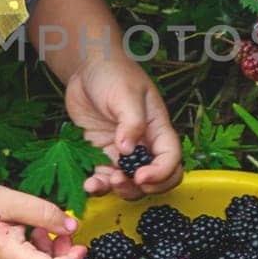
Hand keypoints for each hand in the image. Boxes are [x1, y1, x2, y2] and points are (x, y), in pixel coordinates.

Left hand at [65, 55, 182, 199]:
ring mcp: (122, 152)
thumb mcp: (126, 94)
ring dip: (120, 190)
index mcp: (158, 129)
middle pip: (155, 178)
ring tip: (104, 183)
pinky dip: (98, 186)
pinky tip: (89, 184)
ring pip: (129, 183)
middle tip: (123, 182)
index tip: (141, 176)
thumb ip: (131, 122)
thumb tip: (127, 150)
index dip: (161, 173)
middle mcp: (143, 145)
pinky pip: (103, 177)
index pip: (171, 159)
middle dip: (142, 188)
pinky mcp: (101, 154)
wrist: (86, 68)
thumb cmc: (113, 74)